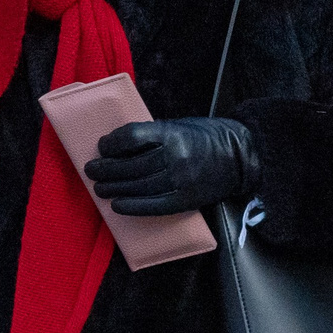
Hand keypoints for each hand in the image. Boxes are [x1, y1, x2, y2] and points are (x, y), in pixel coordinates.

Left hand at [85, 117, 258, 216]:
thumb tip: (118, 146)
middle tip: (91, 171)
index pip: (132, 137)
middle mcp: (176, 156)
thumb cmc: (205, 137)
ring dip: (114, 189)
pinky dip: (133, 207)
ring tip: (99, 188)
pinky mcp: (186, 199)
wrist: (240, 156)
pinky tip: (118, 205)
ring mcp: (181, 180)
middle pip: (131, 165)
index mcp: (173, 132)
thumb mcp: (179, 125)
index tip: (102, 147)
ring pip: (138, 186)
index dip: (112, 143)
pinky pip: (154, 206)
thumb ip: (153, 134)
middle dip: (106, 169)